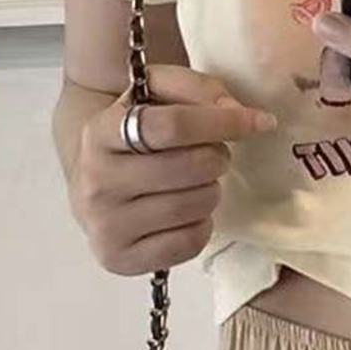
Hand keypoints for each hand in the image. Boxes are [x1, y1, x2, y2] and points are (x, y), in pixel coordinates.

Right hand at [72, 67, 276, 274]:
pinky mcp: (121, 259)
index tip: (256, 122)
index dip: (221, 123)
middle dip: (216, 160)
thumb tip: (239, 112)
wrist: (94, 186)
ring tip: (198, 185)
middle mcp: (96, 180)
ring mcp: (106, 225)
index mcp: (99, 132)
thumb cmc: (133, 141)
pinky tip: (189, 214)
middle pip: (188, 168)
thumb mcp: (153, 97)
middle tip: (215, 158)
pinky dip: (201, 227)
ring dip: (211, 193)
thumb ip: (195, 90)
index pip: (171, 126)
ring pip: (193, 206)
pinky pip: (189, 243)